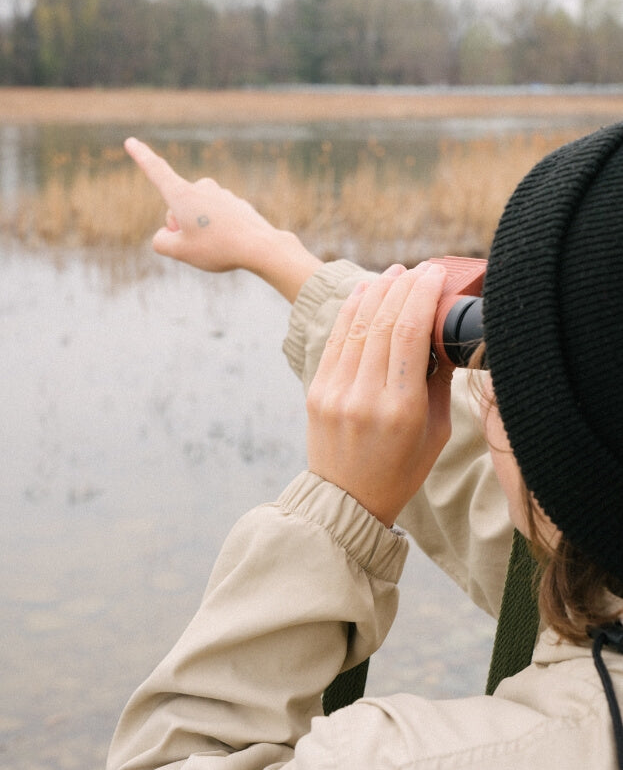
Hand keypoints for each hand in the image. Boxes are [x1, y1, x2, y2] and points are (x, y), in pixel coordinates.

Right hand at [124, 138, 321, 301]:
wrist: (261, 247)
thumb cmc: (218, 248)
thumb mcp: (179, 251)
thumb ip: (161, 241)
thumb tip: (167, 234)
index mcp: (182, 194)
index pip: (156, 171)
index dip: (142, 157)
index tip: (131, 141)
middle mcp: (202, 188)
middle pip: (177, 209)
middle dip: (180, 227)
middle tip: (198, 245)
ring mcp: (221, 194)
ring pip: (198, 215)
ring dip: (200, 230)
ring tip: (218, 244)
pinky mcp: (235, 204)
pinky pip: (217, 220)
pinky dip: (219, 231)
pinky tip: (232, 241)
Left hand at [306, 263, 452, 526]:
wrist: (347, 501)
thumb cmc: (401, 469)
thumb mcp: (436, 432)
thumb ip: (438, 381)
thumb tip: (440, 334)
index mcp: (401, 410)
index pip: (409, 334)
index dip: (422, 295)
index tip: (435, 274)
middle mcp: (364, 397)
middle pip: (383, 323)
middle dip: (403, 286)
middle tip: (420, 268)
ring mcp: (335, 392)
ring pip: (356, 325)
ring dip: (377, 291)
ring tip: (395, 271)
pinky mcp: (317, 390)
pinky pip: (335, 339)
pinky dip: (351, 309)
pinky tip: (366, 290)